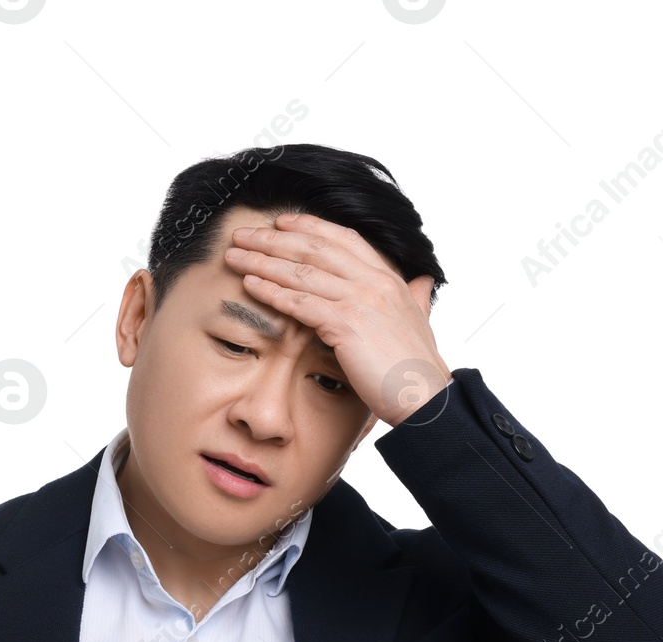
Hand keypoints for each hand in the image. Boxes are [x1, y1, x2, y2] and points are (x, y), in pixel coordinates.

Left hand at [222, 211, 451, 425]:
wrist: (427, 398)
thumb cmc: (417, 368)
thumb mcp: (420, 321)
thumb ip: (416, 298)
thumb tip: (422, 283)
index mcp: (389, 278)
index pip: (343, 238)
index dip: (309, 226)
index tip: (281, 222)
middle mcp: (374, 282)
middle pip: (315, 248)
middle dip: (274, 239)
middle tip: (243, 234)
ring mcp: (361, 301)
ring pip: (302, 272)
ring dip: (263, 261)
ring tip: (235, 256)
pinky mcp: (347, 325)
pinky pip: (300, 303)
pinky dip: (272, 292)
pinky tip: (250, 285)